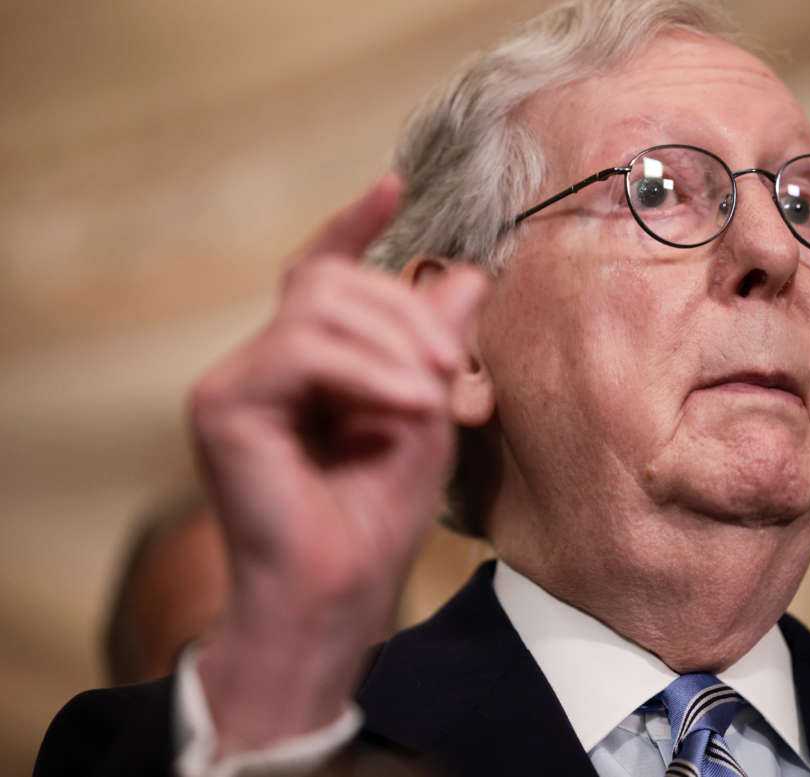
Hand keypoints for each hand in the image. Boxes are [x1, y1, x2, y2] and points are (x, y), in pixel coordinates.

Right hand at [187, 173, 487, 754]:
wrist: (338, 594)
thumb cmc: (379, 515)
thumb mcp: (427, 413)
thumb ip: (437, 344)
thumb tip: (468, 273)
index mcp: (306, 364)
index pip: (320, 272)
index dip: (353, 224)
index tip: (393, 184)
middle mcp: (263, 363)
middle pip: (333, 282)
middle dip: (406, 312)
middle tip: (453, 369)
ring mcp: (235, 380)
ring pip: (319, 305)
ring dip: (396, 342)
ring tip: (434, 393)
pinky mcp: (223, 403)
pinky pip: (303, 348)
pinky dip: (369, 369)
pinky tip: (412, 403)